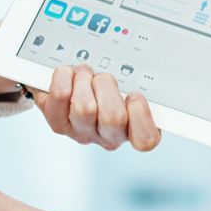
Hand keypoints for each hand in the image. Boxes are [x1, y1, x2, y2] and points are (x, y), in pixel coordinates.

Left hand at [32, 65, 162, 151]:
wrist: (68, 86)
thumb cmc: (103, 87)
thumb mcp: (127, 86)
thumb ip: (138, 84)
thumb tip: (153, 70)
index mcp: (133, 130)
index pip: (145, 140)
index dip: (140, 114)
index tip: (134, 94)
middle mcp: (108, 137)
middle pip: (114, 118)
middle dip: (106, 85)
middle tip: (101, 78)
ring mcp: (82, 133)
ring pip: (85, 107)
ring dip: (84, 79)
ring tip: (83, 74)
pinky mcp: (58, 123)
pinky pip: (61, 95)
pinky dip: (64, 76)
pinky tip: (67, 75)